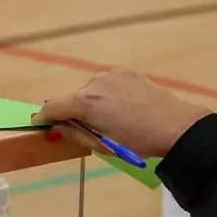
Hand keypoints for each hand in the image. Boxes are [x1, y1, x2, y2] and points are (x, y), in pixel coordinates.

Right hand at [31, 69, 211, 157]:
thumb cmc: (136, 141)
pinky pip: (107, 84)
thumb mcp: (102, 144)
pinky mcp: (125, 72)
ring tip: (110, 118)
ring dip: (91, 102)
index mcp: (85, 102)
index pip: (53, 107)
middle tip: (87, 128)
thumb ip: (74, 134)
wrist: (176, 126)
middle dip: (73, 112)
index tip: (40, 124)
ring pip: (90, 90)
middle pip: (72, 98)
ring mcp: (110, 75)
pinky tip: (123, 106)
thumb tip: (54, 128)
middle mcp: (93, 83)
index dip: (43, 117)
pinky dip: (107, 94)